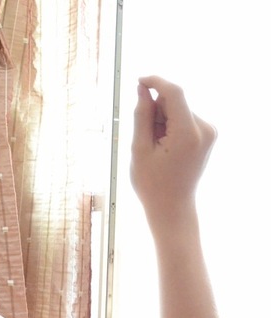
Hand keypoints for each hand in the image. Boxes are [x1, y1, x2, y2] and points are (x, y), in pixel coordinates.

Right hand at [130, 76, 215, 216]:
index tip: (138, 81)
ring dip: (161, 120)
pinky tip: (163, 146)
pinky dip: (169, 126)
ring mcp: (209, 132)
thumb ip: (142, 115)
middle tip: (144, 138)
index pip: (174, 93)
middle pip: (174, 102)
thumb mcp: (139, 148)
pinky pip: (183, 118)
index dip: (156, 82)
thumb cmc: (152, 182)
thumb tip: (143, 89)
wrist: (172, 206)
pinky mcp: (207, 134)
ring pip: (178, 110)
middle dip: (155, 111)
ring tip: (155, 147)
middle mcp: (204, 129)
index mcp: (188, 133)